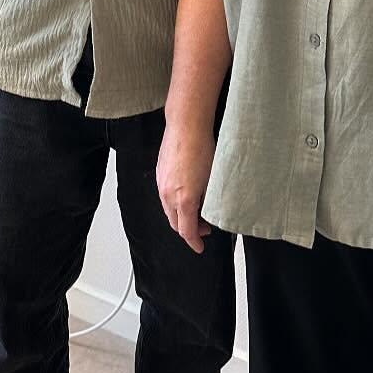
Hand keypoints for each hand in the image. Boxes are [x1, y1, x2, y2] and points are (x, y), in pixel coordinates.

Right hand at [156, 120, 214, 253]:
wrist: (186, 125)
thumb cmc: (203, 148)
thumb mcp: (213, 180)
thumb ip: (208, 201)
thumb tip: (207, 211)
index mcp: (184, 199)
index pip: (187, 231)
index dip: (194, 242)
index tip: (200, 247)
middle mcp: (168, 195)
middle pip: (175, 223)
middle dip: (189, 230)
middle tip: (204, 228)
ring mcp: (162, 184)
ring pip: (169, 210)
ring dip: (181, 215)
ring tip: (197, 211)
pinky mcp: (159, 174)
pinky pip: (165, 196)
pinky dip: (175, 203)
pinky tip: (187, 195)